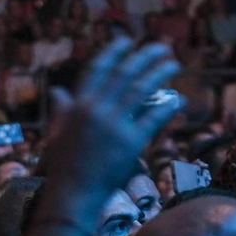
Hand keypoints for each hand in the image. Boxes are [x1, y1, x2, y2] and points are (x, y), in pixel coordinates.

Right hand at [37, 37, 181, 200]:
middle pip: (125, 74)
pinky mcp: (131, 142)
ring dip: (160, 73)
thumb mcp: (56, 133)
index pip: (98, 69)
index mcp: (78, 105)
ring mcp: (114, 125)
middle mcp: (96, 109)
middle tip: (161, 48)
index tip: (127, 41)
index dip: (114, 52)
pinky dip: (168, 105)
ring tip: (174, 65)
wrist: (73, 194)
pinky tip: (179, 98)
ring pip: (141, 90)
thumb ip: (60, 110)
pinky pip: (154, 118)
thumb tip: (58, 91)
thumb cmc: (63, 167)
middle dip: (145, 57)